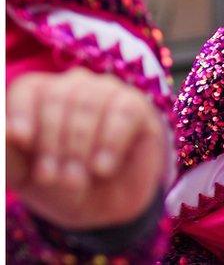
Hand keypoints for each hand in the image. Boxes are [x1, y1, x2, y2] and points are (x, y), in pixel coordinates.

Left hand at [6, 68, 167, 229]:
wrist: (104, 209)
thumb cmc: (59, 185)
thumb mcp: (24, 175)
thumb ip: (7, 152)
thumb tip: (5, 130)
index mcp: (41, 96)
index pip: (29, 89)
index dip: (23, 112)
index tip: (23, 140)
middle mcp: (75, 86)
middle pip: (58, 97)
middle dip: (53, 142)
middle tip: (54, 178)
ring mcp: (108, 92)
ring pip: (90, 102)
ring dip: (80, 146)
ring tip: (78, 179)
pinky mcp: (137, 106)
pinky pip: (123, 111)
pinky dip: (111, 142)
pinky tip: (103, 168)